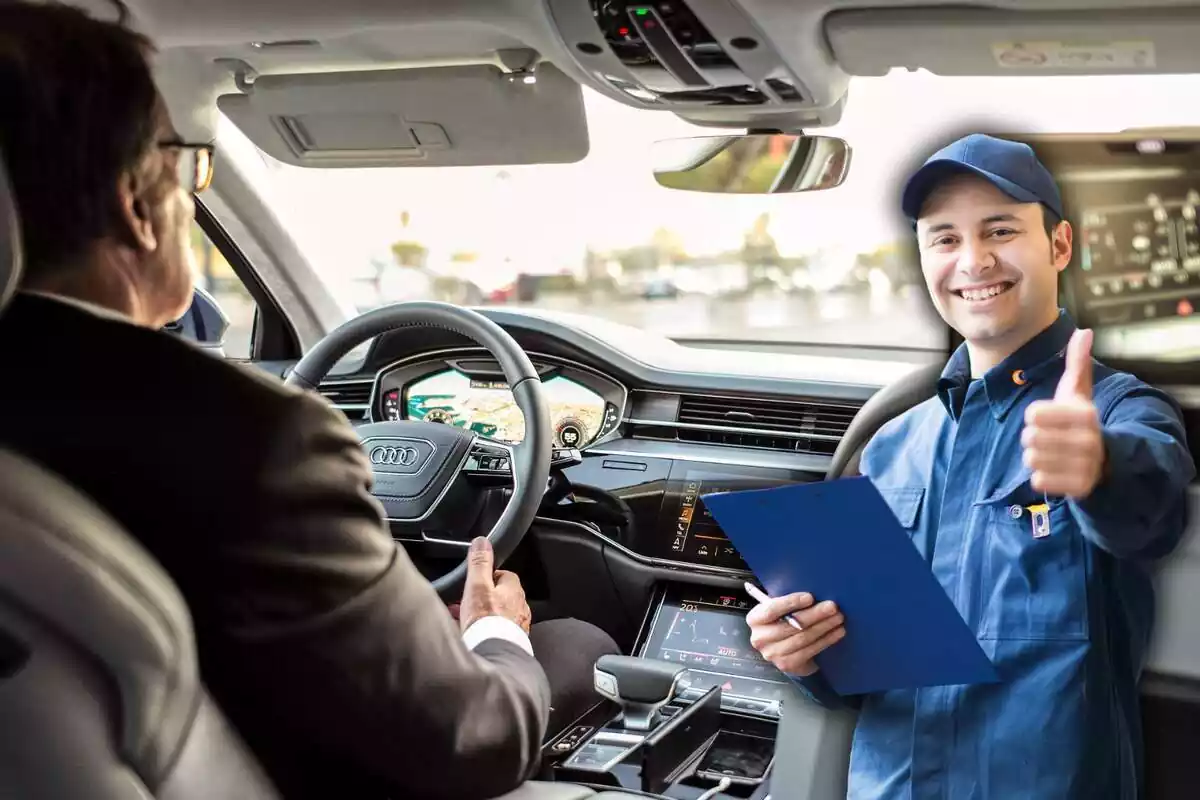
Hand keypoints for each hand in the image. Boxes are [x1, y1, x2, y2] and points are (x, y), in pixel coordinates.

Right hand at [458, 537, 531, 633]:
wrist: (493, 654)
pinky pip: (497, 632)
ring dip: (484, 616)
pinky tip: (473, 636)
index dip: (487, 577)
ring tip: (465, 621)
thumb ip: (480, 562)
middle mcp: (520, 607)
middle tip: (466, 603)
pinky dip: (486, 631)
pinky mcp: (511, 642)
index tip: (474, 581)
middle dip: (484, 598)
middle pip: (500, 596)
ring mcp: (517, 626)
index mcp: (514, 590)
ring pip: (498, 615)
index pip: (503, 575)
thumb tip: (482, 541)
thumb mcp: (477, 585)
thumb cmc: (486, 621)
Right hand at [746, 592, 845, 676]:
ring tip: (838, 618)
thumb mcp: (779, 609)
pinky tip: (837, 632)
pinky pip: (810, 650)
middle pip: (791, 625)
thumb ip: (788, 603)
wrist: (784, 649)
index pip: (771, 609)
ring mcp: (773, 654)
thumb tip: (812, 595)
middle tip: (832, 607)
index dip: (791, 603)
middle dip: (814, 614)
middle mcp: (760, 638)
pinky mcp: (787, 664)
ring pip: (803, 638)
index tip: (810, 597)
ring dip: (824, 627)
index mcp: (755, 619)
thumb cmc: (783, 621)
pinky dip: (826, 640)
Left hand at [1022, 328, 1105, 497]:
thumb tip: (1084, 331)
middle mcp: (1089, 440)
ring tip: (1053, 452)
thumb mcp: (1079, 391)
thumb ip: (1077, 362)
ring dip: (1036, 456)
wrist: (1105, 459)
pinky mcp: (1079, 488)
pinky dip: (1041, 475)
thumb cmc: (1080, 421)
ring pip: (1031, 459)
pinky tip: (1055, 469)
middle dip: (1033, 437)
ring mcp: (1085, 466)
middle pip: (1029, 437)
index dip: (1035, 415)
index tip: (1047, 417)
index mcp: (1085, 414)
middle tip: (1049, 437)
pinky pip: (1038, 480)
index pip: (1032, 414)